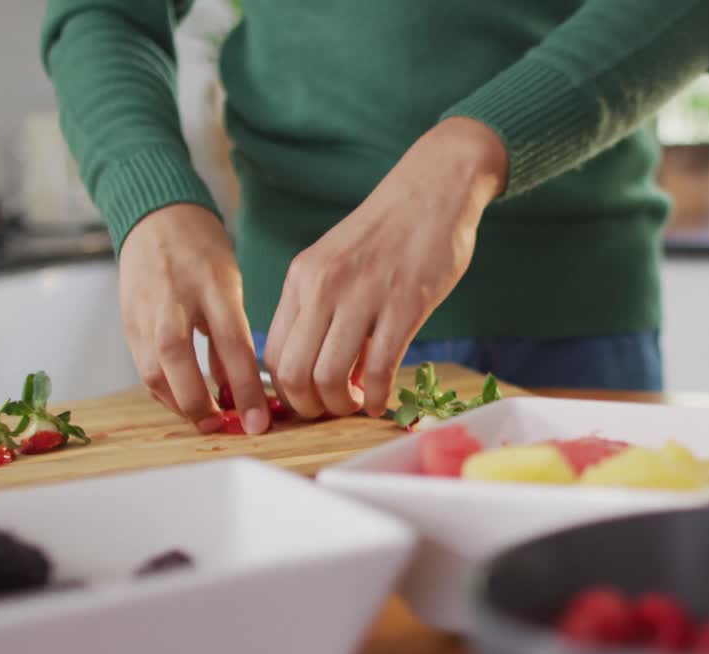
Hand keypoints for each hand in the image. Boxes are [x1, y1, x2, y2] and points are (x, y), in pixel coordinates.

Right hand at [119, 204, 268, 433]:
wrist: (156, 218)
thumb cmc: (203, 252)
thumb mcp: (230, 284)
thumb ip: (232, 334)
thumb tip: (238, 388)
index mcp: (212, 285)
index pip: (232, 346)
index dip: (246, 389)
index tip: (258, 422)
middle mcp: (173, 299)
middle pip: (177, 360)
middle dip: (198, 402)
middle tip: (222, 426)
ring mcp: (144, 311)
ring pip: (151, 370)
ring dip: (178, 403)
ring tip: (206, 419)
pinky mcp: (126, 323)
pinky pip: (142, 367)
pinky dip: (163, 390)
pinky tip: (184, 400)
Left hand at [264, 117, 507, 418]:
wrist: (435, 188)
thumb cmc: (391, 231)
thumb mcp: (337, 261)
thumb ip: (323, 305)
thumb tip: (321, 364)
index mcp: (302, 278)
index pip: (273, 352)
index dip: (288, 390)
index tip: (312, 398)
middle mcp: (324, 287)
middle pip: (293, 372)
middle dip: (311, 406)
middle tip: (333, 410)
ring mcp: (363, 296)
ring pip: (330, 376)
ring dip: (343, 405)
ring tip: (358, 404)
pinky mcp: (404, 305)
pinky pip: (378, 369)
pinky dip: (377, 396)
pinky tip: (383, 399)